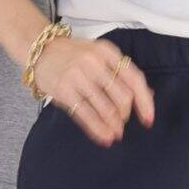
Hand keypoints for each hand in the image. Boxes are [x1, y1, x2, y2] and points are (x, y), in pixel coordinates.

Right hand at [33, 36, 154, 146]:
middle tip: (123, 123)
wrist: (40, 50)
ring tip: (116, 134)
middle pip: (122, 97)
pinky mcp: (64, 90)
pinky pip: (86, 114)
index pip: (134, 79)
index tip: (149, 119)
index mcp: (108, 52)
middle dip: (126, 115)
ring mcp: (78, 76)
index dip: (145, 102)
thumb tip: (148, 95)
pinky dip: (98, 129)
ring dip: (114, 125)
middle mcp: (94, 62)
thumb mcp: (101, 56)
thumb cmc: (75, 55)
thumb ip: (123, 73)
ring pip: (105, 108)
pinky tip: (104, 137)